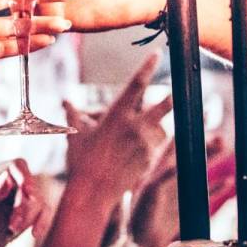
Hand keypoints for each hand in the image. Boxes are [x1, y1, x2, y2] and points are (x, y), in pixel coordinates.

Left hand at [0, 159, 44, 246]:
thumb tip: (6, 177)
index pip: (16, 166)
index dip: (24, 176)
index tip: (27, 190)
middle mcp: (6, 182)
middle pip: (29, 185)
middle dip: (23, 207)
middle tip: (12, 227)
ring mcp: (18, 197)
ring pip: (37, 200)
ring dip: (28, 218)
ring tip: (11, 232)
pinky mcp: (27, 211)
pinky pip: (43, 211)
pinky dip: (42, 222)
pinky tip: (34, 234)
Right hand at [62, 55, 173, 202]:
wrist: (92, 192)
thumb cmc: (80, 161)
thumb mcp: (75, 134)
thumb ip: (74, 113)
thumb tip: (65, 100)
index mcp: (117, 114)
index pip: (137, 83)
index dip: (148, 66)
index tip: (158, 54)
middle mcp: (135, 126)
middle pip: (165, 105)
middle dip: (174, 97)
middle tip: (180, 91)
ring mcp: (145, 143)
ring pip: (162, 130)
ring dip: (157, 129)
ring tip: (141, 135)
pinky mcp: (150, 160)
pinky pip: (157, 148)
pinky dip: (151, 147)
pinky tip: (138, 153)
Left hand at [127, 133, 225, 246]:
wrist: (142, 242)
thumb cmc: (139, 216)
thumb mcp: (148, 195)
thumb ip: (161, 179)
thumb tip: (174, 166)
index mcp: (159, 171)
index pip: (174, 146)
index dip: (185, 132)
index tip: (196, 118)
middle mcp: (172, 178)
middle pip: (191, 155)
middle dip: (204, 144)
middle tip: (218, 134)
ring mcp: (182, 191)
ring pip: (201, 171)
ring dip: (212, 159)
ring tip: (224, 146)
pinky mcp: (189, 207)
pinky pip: (207, 194)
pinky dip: (218, 188)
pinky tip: (230, 181)